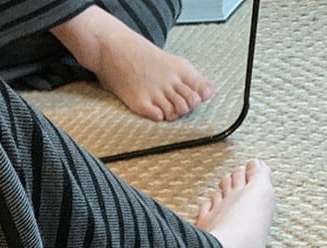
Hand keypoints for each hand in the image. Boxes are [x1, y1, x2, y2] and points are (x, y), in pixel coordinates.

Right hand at [50, 6, 213, 120]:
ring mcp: (155, 93)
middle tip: (174, 103)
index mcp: (181, 70)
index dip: (198, 99)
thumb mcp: (174, 64)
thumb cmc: (145, 60)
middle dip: (185, 108)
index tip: (190, 98)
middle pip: (189, 105)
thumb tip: (210, 93)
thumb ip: (193, 79)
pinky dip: (158, 116)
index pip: (201, 93)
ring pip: (176, 113)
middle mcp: (169, 81)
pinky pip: (158, 117)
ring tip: (162, 106)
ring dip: (172, 113)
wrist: (117, 52)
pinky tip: (152, 109)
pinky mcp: (140, 103)